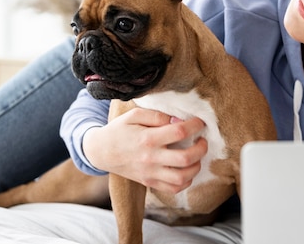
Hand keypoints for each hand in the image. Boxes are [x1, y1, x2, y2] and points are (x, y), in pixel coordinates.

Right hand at [82, 108, 207, 193]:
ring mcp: (150, 173)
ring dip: (196, 166)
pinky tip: (187, 169)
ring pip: (182, 178)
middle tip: (202, 140)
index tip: (199, 121)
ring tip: (196, 155)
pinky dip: (186, 181)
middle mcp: (150, 158)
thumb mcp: (134, 115)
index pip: (179, 132)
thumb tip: (178, 120)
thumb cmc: (119, 130)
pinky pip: (173, 189)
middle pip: (186, 158)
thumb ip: (157, 115)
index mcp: (147, 139)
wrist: (100, 152)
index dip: (195, 125)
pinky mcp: (149, 183)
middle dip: (201, 148)